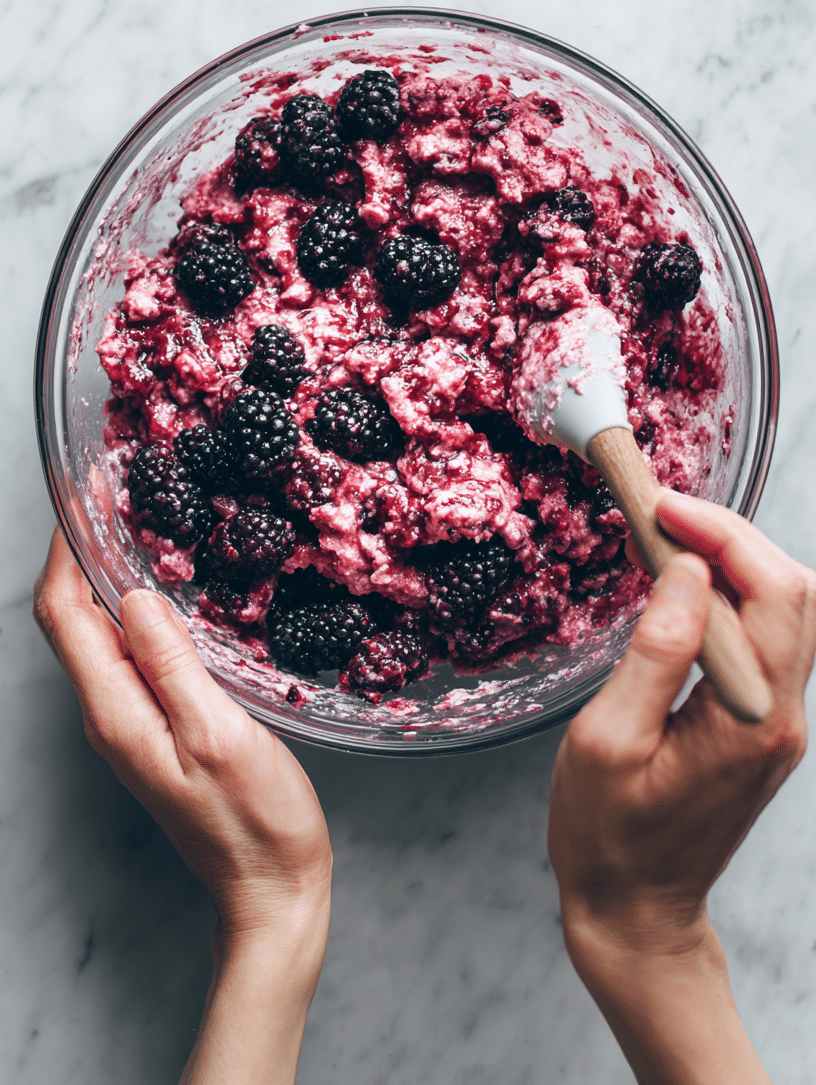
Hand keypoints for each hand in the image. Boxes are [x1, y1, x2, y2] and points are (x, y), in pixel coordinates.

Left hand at [34, 529, 331, 1083]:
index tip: (90, 492)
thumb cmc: (255, 821)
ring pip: (98, 634)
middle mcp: (109, 714)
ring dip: (106, 576)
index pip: (64, 615)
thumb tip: (137, 596)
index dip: (67, 548)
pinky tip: (170, 589)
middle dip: (80, 551)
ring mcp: (129, 722)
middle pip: (71, 619)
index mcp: (115, 713)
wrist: (270, 889)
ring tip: (139, 524)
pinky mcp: (156, 726)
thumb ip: (172, 664)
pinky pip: (129, 654)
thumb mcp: (219, 734)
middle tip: (114, 493)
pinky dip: (136, 608)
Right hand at [548, 490, 815, 1083]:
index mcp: (749, 721)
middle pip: (795, 591)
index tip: (662, 507)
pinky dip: (732, 595)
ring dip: (736, 561)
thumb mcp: (609, 739)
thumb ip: (655, 653)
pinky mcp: (763, 724)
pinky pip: (767, 638)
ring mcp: (779, 721)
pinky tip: (684, 587)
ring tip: (667, 541)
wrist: (637, 909)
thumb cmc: (608, 836)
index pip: (772, 594)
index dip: (723, 534)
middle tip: (661, 515)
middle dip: (733, 536)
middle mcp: (782, 716)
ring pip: (789, 609)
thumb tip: (686, 573)